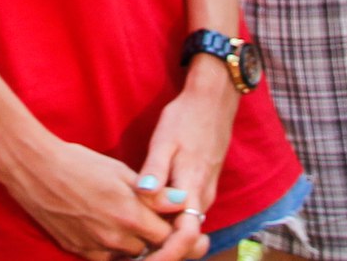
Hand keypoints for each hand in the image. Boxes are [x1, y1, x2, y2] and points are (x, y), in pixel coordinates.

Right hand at [0, 134, 180, 259]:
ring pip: (128, 257)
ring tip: (131, 225)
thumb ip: (154, 194)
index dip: (171, 227)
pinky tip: (110, 232)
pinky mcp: (77, 250)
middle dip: (156, 239)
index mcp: (130, 216)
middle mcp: (115, 238)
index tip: (170, 218)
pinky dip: (112, 250)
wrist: (35, 169)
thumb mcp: (120, 172)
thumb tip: (182, 202)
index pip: (167, 236)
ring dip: (135, 246)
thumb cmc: (79, 163)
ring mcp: (95, 247)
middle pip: (150, 250)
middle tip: (152, 222)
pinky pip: (104, 259)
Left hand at [134, 59, 236, 253]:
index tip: (144, 260)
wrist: (212, 101)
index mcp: (194, 189)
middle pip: (186, 240)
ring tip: (136, 246)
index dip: (167, 253)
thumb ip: (155, 170)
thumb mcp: (165, 140)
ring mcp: (204, 194)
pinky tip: (148, 223)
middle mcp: (203, 199)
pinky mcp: (201, 188)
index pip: (186, 237)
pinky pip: (187, 216)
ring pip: (186, 228)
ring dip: (165, 240)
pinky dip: (170, 225)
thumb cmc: (186, 118)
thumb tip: (143, 194)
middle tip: (134, 258)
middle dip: (163, 252)